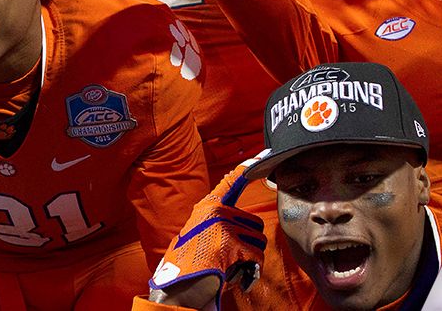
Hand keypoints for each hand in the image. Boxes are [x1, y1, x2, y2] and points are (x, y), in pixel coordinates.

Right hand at [148, 155, 267, 308]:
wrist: (180, 285)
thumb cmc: (187, 263)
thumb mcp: (196, 233)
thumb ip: (215, 224)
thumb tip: (240, 225)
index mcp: (207, 208)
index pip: (230, 184)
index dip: (246, 170)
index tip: (261, 156)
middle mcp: (216, 213)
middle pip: (255, 223)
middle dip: (249, 242)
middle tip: (230, 255)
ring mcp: (224, 227)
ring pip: (259, 240)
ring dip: (250, 256)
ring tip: (229, 263)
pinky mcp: (232, 243)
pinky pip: (257, 256)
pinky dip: (251, 269)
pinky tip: (235, 273)